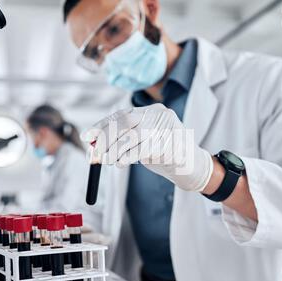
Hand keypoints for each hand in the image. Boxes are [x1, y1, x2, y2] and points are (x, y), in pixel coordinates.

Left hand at [82, 103, 213, 191]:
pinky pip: (142, 150)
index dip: (102, 126)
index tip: (87, 137)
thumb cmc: (165, 154)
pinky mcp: (171, 145)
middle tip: (94, 153)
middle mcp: (161, 115)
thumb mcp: (143, 143)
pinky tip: (120, 163)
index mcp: (154, 111)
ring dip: (114, 150)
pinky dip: (126, 157)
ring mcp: (167, 129)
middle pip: (125, 122)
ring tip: (106, 161)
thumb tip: (95, 144)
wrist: (194, 167)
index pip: (122, 114)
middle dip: (106, 138)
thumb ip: (124, 140)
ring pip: (132, 137)